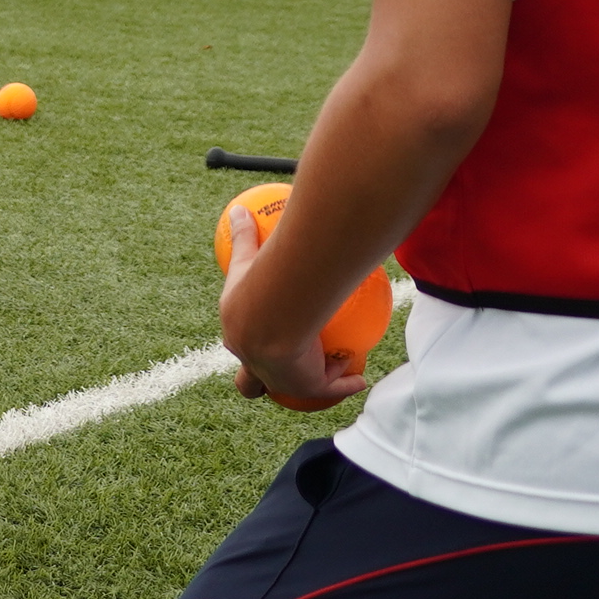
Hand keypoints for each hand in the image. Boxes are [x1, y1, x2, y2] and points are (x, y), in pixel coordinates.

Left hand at [221, 239, 371, 411]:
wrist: (273, 313)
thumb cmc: (258, 283)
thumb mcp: (247, 257)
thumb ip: (243, 236)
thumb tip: (238, 210)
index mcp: (239, 335)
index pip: (239, 340)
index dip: (245, 340)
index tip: (258, 332)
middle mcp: (254, 362)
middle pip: (251, 381)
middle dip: (258, 380)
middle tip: (277, 367)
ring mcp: (280, 378)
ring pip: (291, 388)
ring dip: (307, 383)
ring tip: (328, 373)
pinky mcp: (305, 384)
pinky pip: (329, 388)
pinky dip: (344, 385)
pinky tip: (360, 379)